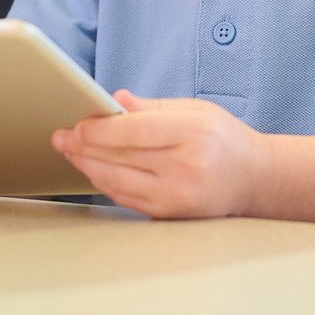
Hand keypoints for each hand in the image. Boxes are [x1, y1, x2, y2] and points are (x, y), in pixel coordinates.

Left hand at [52, 90, 263, 217]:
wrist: (253, 179)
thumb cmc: (222, 138)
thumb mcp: (195, 110)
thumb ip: (152, 107)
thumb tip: (116, 100)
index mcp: (193, 133)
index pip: (134, 131)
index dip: (100, 128)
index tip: (77, 124)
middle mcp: (185, 167)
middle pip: (120, 157)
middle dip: (84, 147)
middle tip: (61, 137)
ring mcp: (177, 196)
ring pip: (118, 181)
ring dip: (88, 166)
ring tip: (70, 151)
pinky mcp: (170, 214)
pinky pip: (126, 198)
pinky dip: (105, 183)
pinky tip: (92, 169)